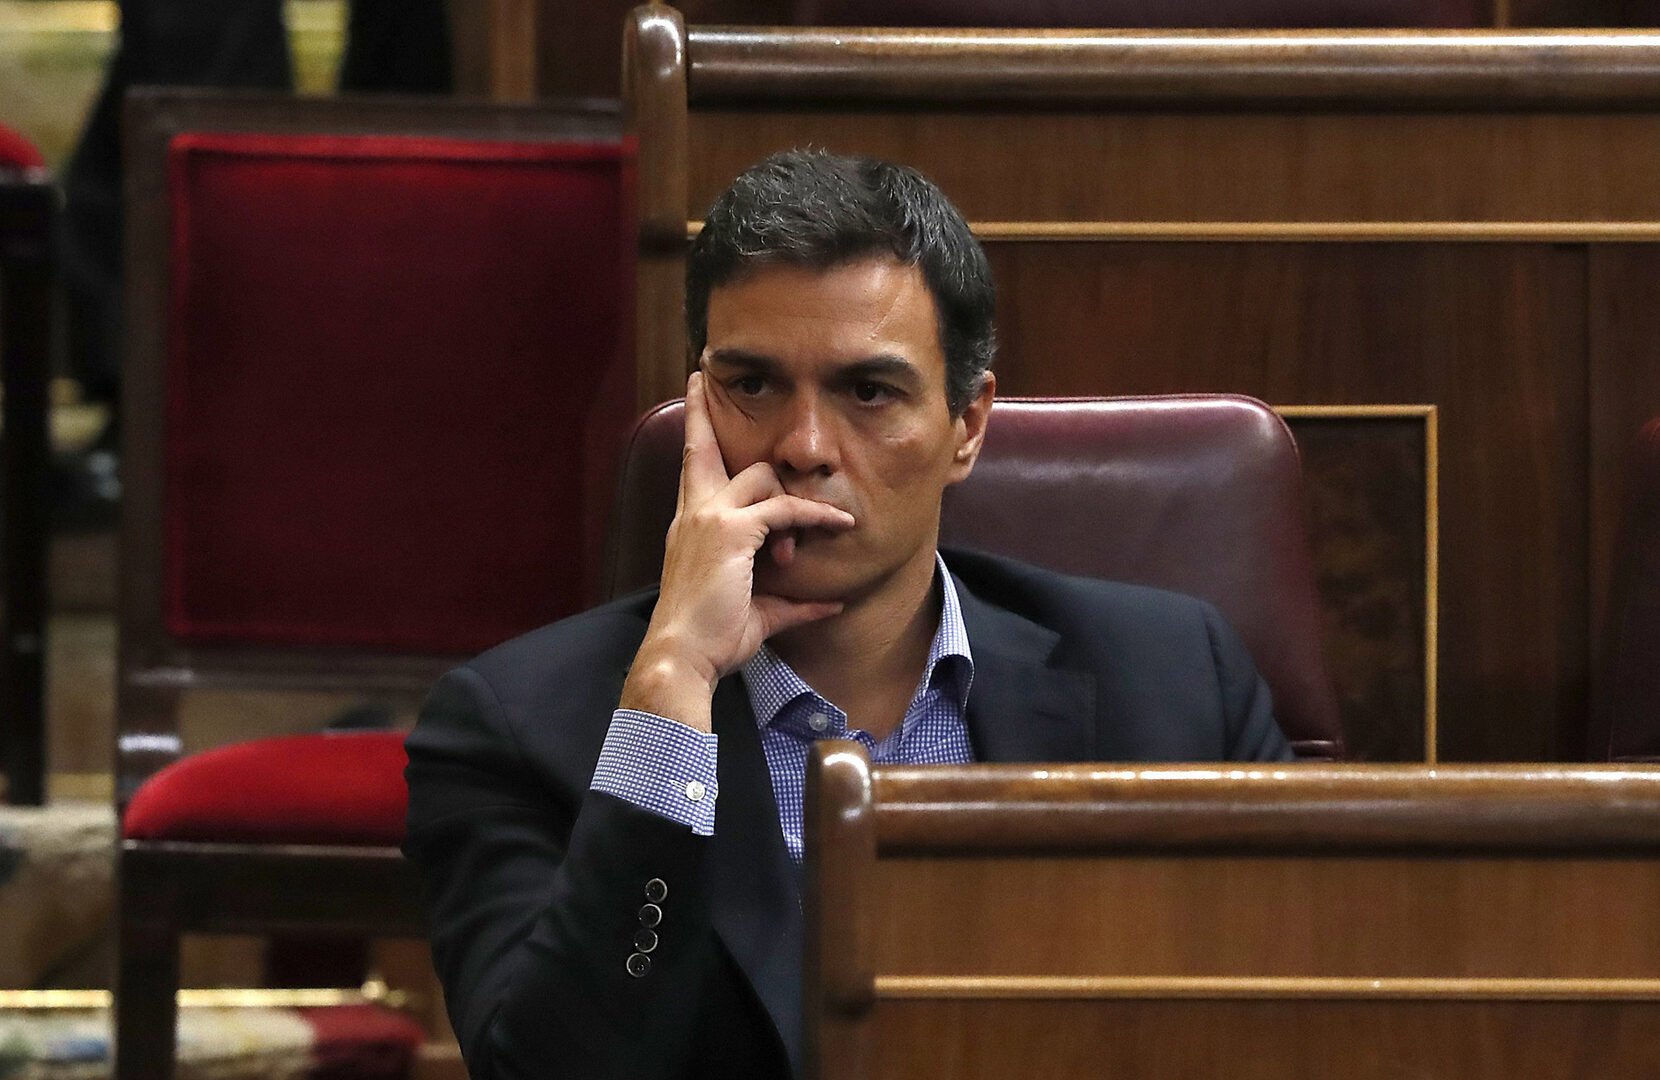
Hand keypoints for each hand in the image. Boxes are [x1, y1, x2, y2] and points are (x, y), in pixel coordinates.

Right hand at [617, 371, 854, 731]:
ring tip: (827, 522)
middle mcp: (694, 513)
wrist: (683, 655)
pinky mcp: (732, 532)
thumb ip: (792, 602)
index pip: (692, 462)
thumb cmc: (710, 639)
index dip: (694, 422)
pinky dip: (814, 515)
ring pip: (763, 478)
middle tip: (712, 389)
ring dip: (795, 501)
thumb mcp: (756, 614)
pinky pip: (785, 510)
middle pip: (714, 450)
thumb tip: (829, 603)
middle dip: (714, 421)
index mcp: (689, 525)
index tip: (693, 386)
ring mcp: (710, 517)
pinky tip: (838, 523)